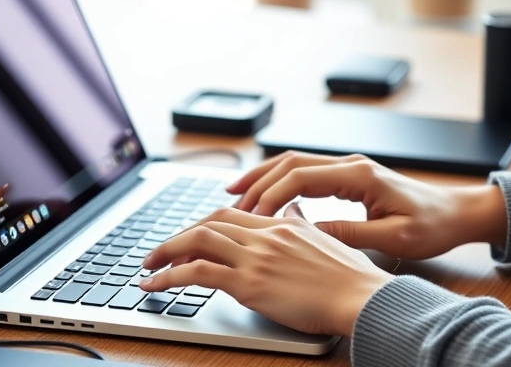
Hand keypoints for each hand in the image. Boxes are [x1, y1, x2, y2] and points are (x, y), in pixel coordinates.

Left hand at [140, 204, 391, 336]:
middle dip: (178, 236)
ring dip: (165, 252)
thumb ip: (301, 225)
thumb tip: (290, 213)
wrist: (363, 297)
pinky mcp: (249, 283)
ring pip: (196, 241)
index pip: (231, 214)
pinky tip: (156, 285)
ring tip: (147, 268)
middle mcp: (265, 235)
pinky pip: (198, 272)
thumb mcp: (324, 241)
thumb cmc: (351, 279)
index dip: (203, 223)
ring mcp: (256, 257)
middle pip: (208, 223)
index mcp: (282, 224)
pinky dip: (169, 276)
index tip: (188, 236)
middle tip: (159, 252)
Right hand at [227, 151, 507, 259]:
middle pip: (291, 163)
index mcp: (360, 175)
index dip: (272, 196)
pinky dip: (281, 181)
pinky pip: (307, 173)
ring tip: (236, 195)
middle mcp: (351, 164)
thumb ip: (349, 234)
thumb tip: (308, 233)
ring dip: (265, 178)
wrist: (456, 213)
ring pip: (295, 164)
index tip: (254, 218)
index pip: (302, 178)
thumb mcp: (392, 238)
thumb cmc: (431, 226)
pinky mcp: (350, 176)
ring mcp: (350, 167)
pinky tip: (267, 196)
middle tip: (230, 202)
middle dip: (257, 181)